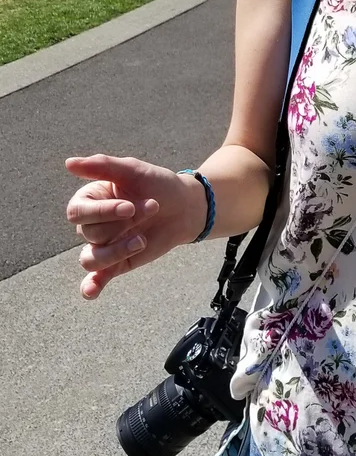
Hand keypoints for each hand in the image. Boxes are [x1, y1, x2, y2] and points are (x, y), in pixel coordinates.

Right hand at [66, 155, 205, 299]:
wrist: (185, 207)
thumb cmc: (158, 185)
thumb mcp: (133, 171)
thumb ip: (102, 166)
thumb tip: (69, 163)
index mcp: (91, 199)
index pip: (77, 212)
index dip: (102, 212)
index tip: (129, 207)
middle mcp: (93, 223)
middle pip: (90, 234)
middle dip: (122, 225)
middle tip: (152, 207)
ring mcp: (104, 245)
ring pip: (91, 258)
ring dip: (116, 251)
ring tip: (142, 240)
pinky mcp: (118, 263)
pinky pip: (97, 278)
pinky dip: (91, 286)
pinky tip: (91, 292)